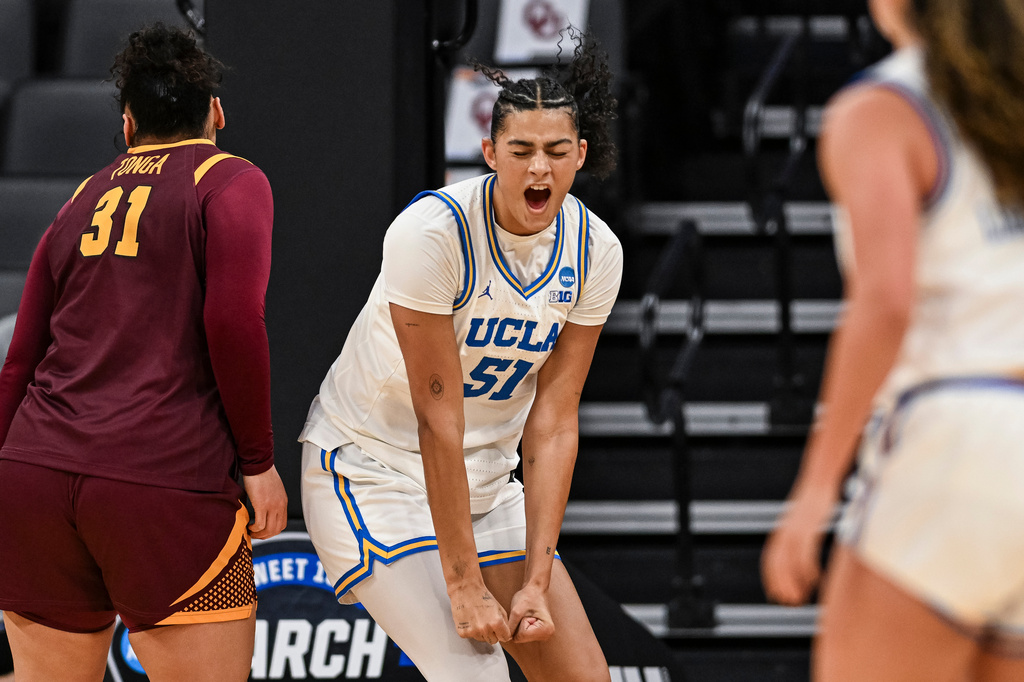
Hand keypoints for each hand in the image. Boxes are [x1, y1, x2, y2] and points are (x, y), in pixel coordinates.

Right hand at [243, 465, 287, 539]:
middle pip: (277, 529)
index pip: (282, 524)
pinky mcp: (262, 505)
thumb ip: (271, 500)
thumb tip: (264, 509)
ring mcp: (272, 506)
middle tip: (255, 535)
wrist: (258, 464)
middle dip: (265, 536)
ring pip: (269, 529)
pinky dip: (254, 529)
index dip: (272, 531)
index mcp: (283, 502)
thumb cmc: (262, 474)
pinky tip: (249, 526)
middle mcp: (280, 505)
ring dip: (259, 534)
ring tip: (250, 532)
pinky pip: (260, 524)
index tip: (262, 532)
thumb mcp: (272, 489)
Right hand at [448, 580, 511, 644]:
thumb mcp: (499, 608)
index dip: (503, 633)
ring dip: (481, 632)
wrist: (465, 589)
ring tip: (478, 619)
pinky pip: (471, 636)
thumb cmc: (483, 596)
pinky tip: (470, 620)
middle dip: (493, 633)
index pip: (504, 638)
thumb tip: (507, 635)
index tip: (500, 629)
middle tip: (487, 622)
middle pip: (493, 641)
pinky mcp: (463, 632)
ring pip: (482, 639)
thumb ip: (505, 623)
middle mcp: (485, 629)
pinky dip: (471, 630)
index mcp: (496, 623)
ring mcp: (473, 632)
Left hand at [507, 584, 554, 642]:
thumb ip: (510, 626)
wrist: (536, 589)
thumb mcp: (516, 611)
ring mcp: (544, 635)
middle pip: (522, 638)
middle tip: (525, 614)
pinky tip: (527, 618)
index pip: (521, 636)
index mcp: (545, 629)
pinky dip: (522, 627)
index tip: (526, 613)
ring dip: (520, 626)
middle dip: (519, 626)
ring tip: (526, 615)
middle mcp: (547, 635)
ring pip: (522, 637)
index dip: (518, 624)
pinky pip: (524, 635)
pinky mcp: (540, 633)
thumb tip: (505, 637)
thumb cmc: (529, 596)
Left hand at [761, 486, 836, 605]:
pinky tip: (815, 580)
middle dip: (780, 584)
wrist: (819, 479)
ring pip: (790, 561)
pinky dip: (808, 569)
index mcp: (782, 530)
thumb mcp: (803, 520)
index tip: (774, 593)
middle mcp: (785, 530)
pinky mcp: (810, 526)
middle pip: (777, 562)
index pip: (771, 558)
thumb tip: (800, 551)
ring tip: (801, 597)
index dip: (771, 577)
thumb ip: (799, 535)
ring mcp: (797, 528)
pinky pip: (806, 552)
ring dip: (794, 582)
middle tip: (787, 602)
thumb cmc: (814, 500)